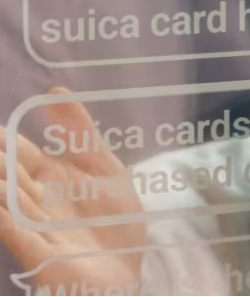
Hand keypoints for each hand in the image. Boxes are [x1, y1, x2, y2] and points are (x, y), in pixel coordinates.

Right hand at [0, 88, 145, 294]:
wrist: (125, 274)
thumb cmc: (115, 223)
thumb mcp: (105, 171)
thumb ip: (82, 135)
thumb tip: (56, 90)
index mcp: (50, 177)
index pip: (19, 152)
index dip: (3, 138)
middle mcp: (35, 200)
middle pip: (7, 174)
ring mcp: (34, 226)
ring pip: (6, 200)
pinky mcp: (40, 252)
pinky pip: (16, 232)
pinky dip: (4, 217)